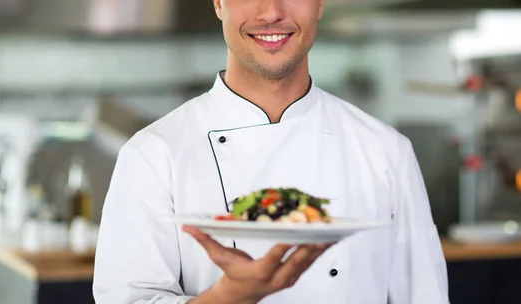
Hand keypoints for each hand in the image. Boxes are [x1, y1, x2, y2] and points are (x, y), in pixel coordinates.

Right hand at [183, 225, 332, 303]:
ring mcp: (289, 278)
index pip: (275, 256)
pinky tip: (331, 236)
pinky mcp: (295, 275)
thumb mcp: (218, 257)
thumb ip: (205, 240)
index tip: (296, 232)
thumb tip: (187, 226)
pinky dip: (320, 248)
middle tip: (323, 229)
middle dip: (312, 244)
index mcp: (260, 271)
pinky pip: (311, 261)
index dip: (286, 244)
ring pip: (309, 261)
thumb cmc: (231, 273)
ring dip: (321, 245)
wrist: (242, 295)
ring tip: (333, 229)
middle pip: (298, 260)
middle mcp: (278, 277)